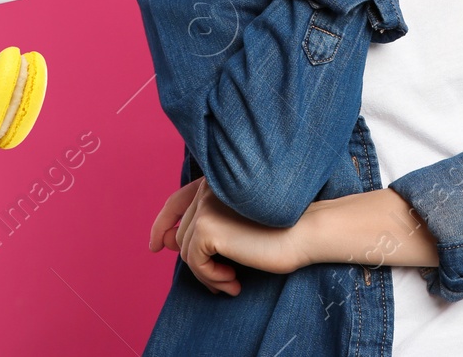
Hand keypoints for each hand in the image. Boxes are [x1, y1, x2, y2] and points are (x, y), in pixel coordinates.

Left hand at [150, 178, 308, 295]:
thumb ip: (203, 227)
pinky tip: (234, 281)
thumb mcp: (236, 226)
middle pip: (182, 234)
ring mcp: (205, 206)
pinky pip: (194, 263)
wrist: (305, 233)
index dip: (162, 223)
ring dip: (207, 274)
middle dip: (198, 263)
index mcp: (216, 181)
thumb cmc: (280, 230)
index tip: (157, 245)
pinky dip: (211, 278)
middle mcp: (207, 188)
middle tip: (223, 280)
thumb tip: (163, 242)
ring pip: (186, 252)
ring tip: (232, 281)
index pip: (176, 201)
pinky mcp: (206, 227)